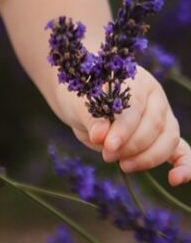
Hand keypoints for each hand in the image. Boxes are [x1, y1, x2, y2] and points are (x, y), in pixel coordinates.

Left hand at [57, 66, 190, 185]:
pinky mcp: (164, 137)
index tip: (108, 145)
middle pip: (154, 126)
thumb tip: (99, 136)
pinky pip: (181, 152)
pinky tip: (175, 179)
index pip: (136, 108)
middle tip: (108, 154)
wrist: (83, 106)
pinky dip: (183, 166)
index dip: (123, 129)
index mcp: (136, 83)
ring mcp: (163, 117)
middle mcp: (155, 98)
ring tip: (123, 165)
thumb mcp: (81, 107)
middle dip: (130, 146)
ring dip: (146, 158)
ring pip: (168, 141)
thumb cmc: (83, 101)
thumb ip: (93, 119)